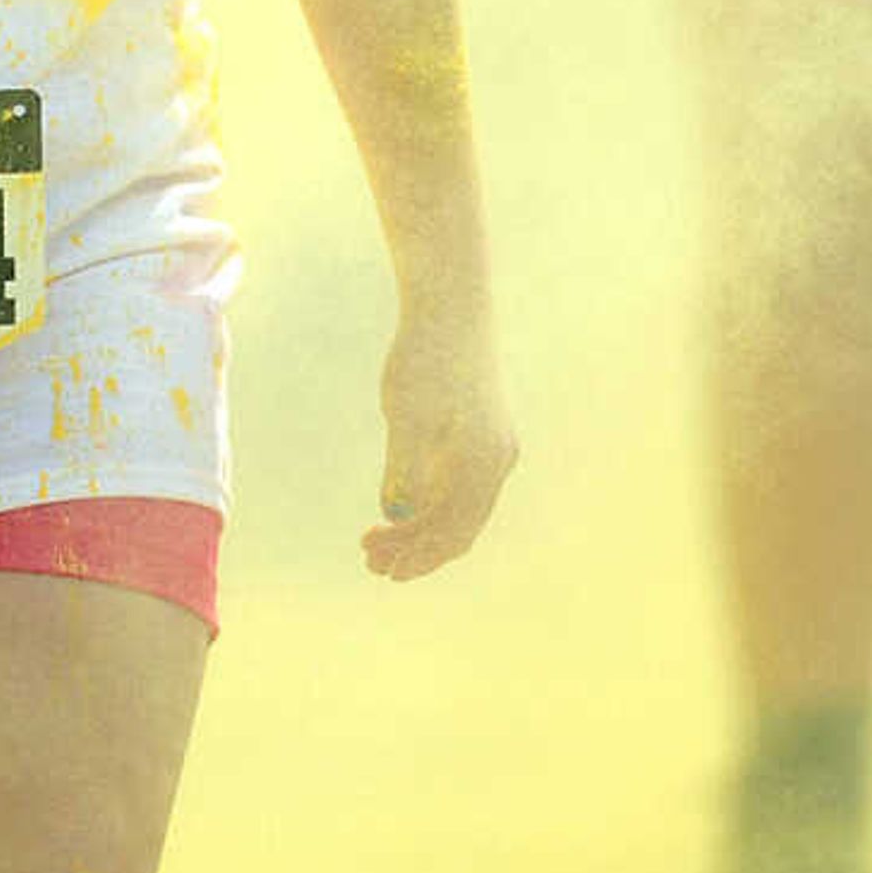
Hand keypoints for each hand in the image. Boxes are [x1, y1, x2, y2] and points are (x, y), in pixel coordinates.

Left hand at [362, 302, 516, 581]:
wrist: (451, 307)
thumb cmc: (425, 359)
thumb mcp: (406, 417)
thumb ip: (403, 470)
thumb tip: (396, 514)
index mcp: (481, 463)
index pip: (449, 531)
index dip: (414, 554)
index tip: (378, 564)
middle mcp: (497, 462)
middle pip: (460, 527)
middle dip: (418, 550)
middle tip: (374, 564)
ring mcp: (496, 448)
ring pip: (463, 509)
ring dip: (424, 530)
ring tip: (381, 538)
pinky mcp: (486, 433)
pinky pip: (464, 487)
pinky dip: (435, 504)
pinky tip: (403, 505)